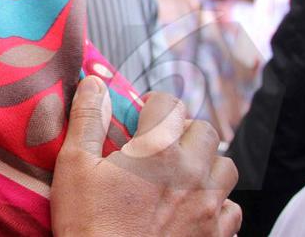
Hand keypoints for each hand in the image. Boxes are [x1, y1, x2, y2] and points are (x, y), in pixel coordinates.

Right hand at [51, 76, 240, 235]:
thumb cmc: (88, 223)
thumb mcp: (73, 165)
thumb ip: (87, 118)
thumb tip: (94, 83)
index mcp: (157, 150)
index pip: (168, 103)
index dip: (150, 105)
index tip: (138, 117)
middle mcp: (191, 173)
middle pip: (204, 130)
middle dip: (182, 129)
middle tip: (158, 144)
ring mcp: (208, 206)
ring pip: (225, 166)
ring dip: (205, 162)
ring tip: (180, 172)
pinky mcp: (216, 235)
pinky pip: (232, 208)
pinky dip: (217, 203)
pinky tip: (192, 207)